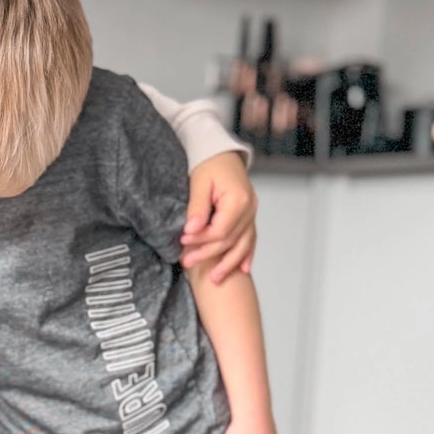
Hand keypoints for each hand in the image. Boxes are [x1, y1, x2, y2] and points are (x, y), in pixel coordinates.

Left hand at [182, 151, 256, 283]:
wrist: (221, 153)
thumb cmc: (208, 164)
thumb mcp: (199, 182)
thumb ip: (197, 208)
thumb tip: (192, 231)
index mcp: (238, 200)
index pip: (220, 230)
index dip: (200, 239)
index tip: (182, 241)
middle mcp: (250, 208)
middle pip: (230, 240)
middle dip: (208, 254)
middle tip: (186, 262)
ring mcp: (252, 213)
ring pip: (243, 244)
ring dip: (229, 263)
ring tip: (214, 280)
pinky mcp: (249, 216)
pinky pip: (250, 239)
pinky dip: (246, 254)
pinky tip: (243, 270)